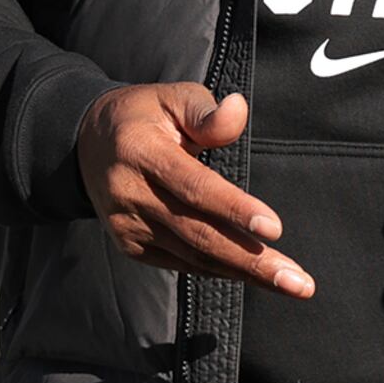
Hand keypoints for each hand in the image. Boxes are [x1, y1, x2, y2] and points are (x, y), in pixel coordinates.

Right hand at [77, 84, 310, 296]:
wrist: (85, 144)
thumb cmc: (141, 116)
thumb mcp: (170, 97)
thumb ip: (206, 110)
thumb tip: (238, 113)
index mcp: (141, 152)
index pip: (194, 186)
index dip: (234, 209)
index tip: (274, 229)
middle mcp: (131, 195)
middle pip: (199, 234)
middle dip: (252, 261)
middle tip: (298, 281)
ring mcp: (129, 226)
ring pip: (194, 256)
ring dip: (245, 273)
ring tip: (291, 285)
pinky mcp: (132, 245)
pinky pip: (183, 263)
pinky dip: (220, 270)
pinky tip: (253, 275)